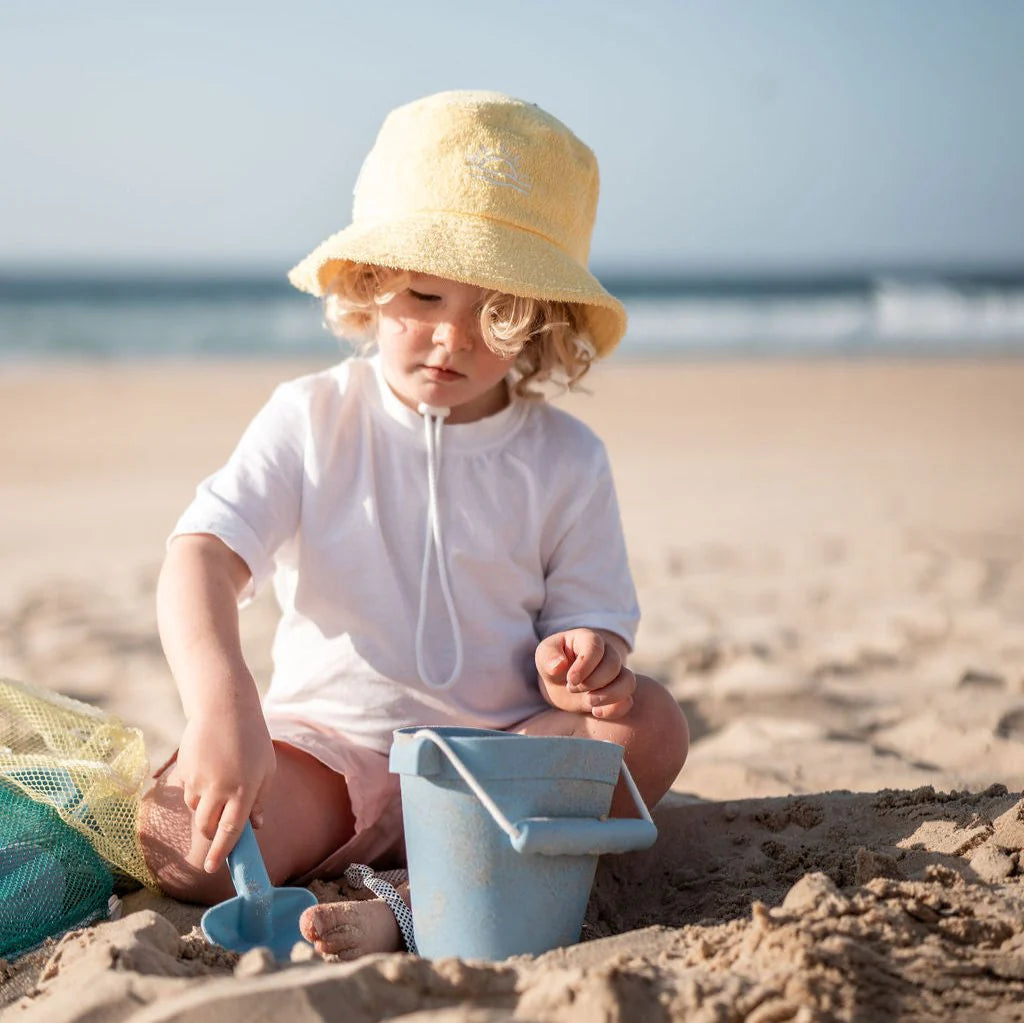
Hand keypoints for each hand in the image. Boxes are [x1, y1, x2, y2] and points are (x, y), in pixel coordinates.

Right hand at [175, 706, 275, 873]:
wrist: (223, 708)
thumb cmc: (252, 739)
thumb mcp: (267, 768)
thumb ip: (260, 799)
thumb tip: (256, 828)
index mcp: (244, 790)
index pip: (231, 831)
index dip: (221, 852)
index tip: (213, 868)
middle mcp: (220, 788)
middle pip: (207, 825)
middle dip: (211, 833)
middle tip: (218, 827)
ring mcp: (199, 780)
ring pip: (196, 809)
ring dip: (205, 807)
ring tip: (220, 780)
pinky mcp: (185, 771)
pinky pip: (189, 790)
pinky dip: (197, 789)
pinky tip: (209, 767)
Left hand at [535, 628, 635, 719]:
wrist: (560, 682)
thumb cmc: (553, 663)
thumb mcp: (544, 656)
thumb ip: (548, 657)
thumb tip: (559, 666)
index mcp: (588, 640)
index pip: (595, 647)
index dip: (585, 665)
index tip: (571, 679)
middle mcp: (607, 654)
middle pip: (613, 664)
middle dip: (592, 681)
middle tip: (572, 689)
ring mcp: (616, 674)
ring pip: (628, 681)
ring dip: (610, 695)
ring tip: (589, 702)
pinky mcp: (618, 693)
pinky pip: (628, 700)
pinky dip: (615, 709)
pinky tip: (596, 712)